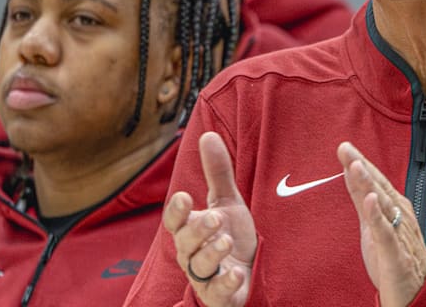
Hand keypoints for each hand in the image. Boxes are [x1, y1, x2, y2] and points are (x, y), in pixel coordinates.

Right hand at [163, 132, 257, 306]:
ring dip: (211, 254)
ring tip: (226, 240)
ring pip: (198, 267)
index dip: (177, 210)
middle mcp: (193, 253)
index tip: (184, 196)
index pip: (174, 220)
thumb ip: (218, 173)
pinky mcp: (220, 295)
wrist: (250, 273)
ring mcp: (206, 276)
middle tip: (214, 217)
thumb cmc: (232, 234)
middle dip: (197, 230)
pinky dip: (225, 284)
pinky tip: (236, 273)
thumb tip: (207, 134)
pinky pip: (217, 292)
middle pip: (185, 242)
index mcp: (191, 230)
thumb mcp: (228, 202)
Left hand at [338, 141, 425, 306]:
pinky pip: (387, 235)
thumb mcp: (373, 224)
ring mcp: (399, 235)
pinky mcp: (397, 256)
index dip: (360, 163)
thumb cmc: (395, 256)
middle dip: (362, 167)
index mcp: (395, 208)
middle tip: (346, 149)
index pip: (376, 181)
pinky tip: (371, 202)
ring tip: (356, 167)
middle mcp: (399, 217)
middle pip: (379, 187)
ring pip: (384, 206)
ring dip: (370, 185)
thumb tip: (350, 170)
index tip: (344, 147)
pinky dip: (379, 218)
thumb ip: (362, 198)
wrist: (417, 293)